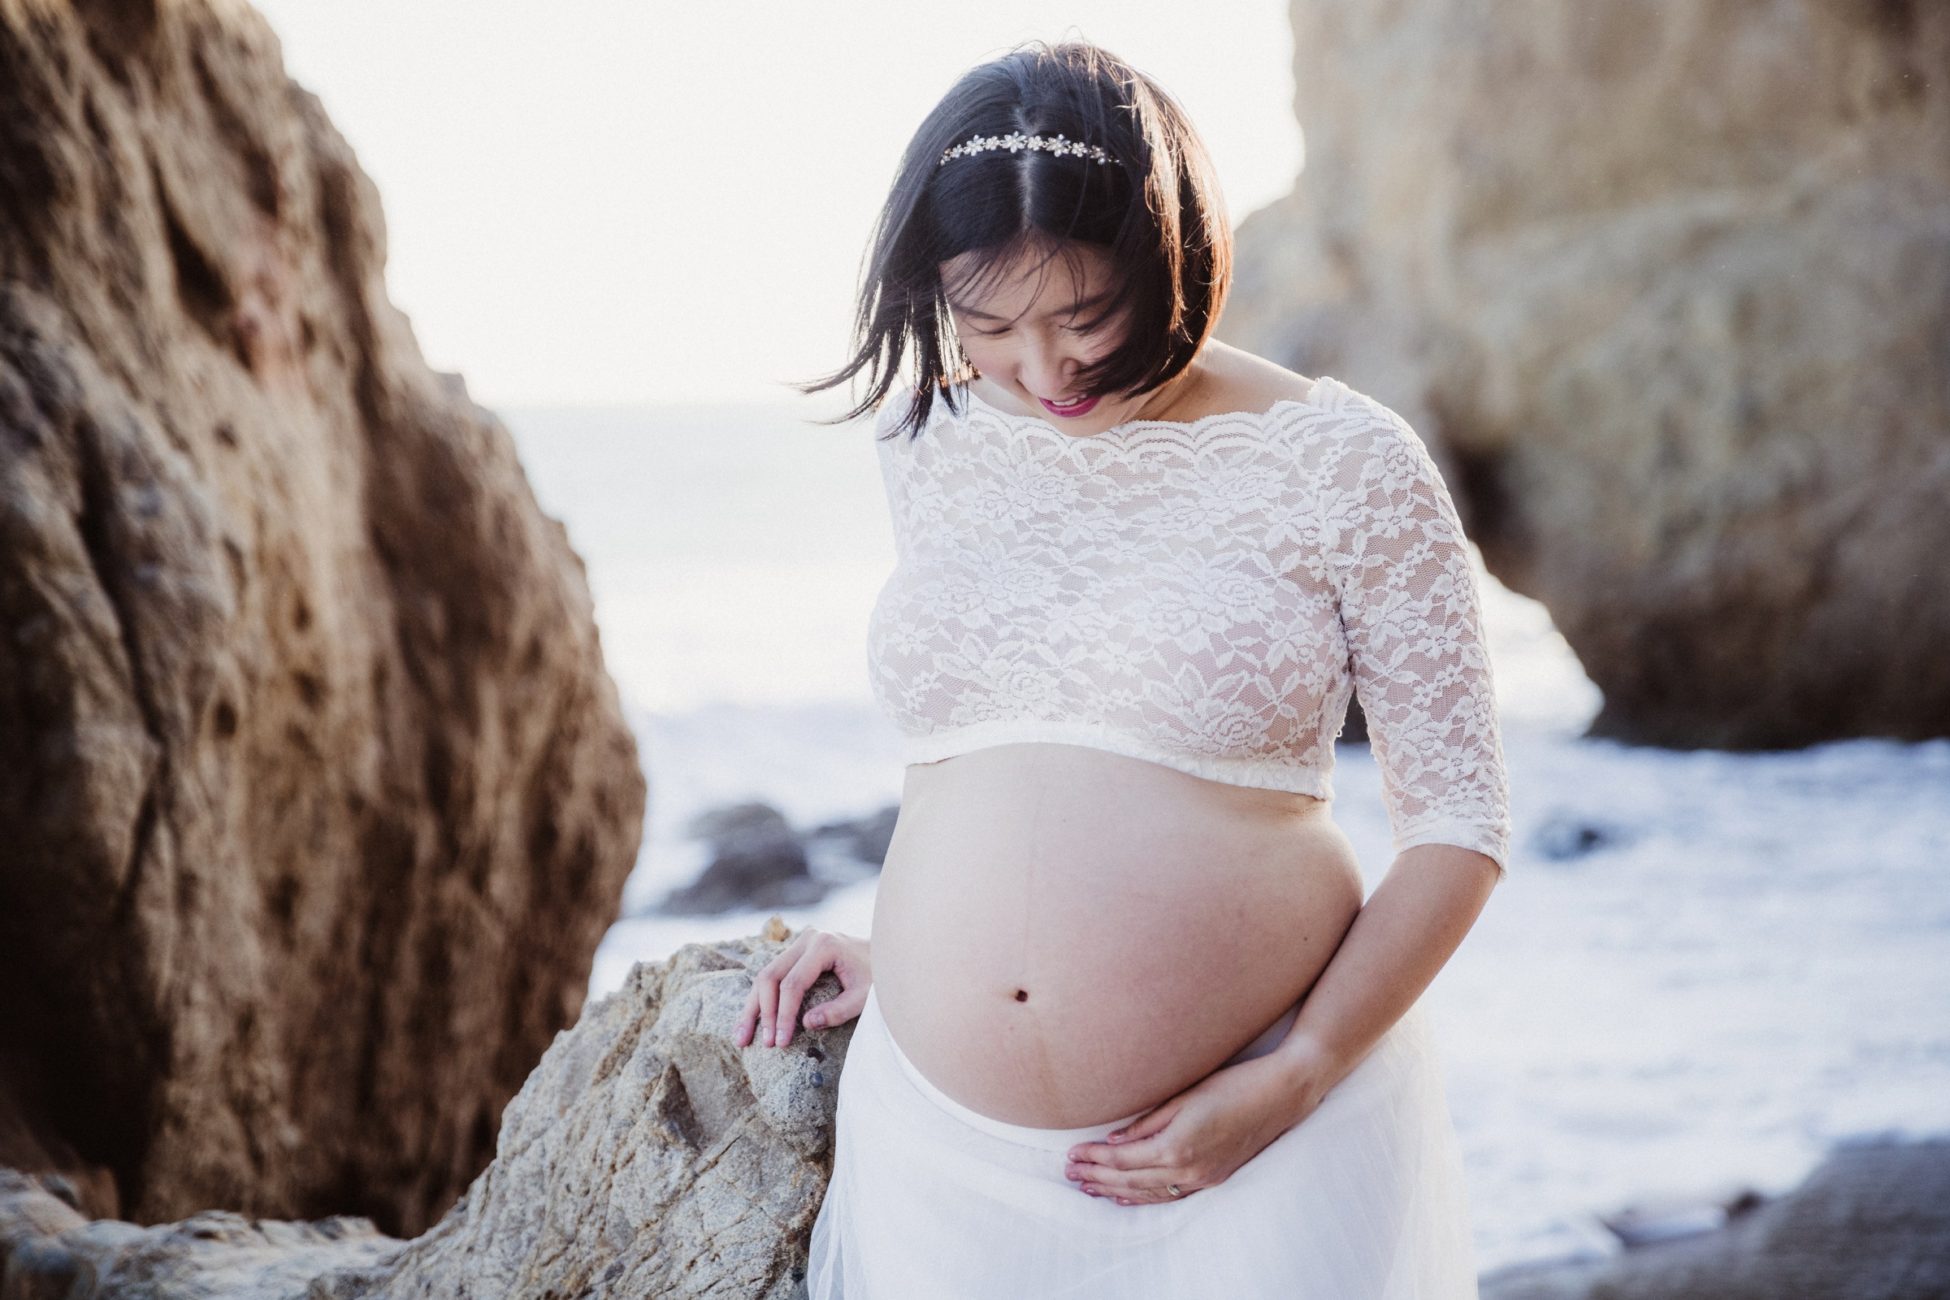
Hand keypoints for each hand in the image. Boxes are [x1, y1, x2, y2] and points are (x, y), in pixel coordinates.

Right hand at [732, 926, 871, 1049]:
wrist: (888, 952)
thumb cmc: (879, 976)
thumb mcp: (865, 996)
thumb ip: (839, 1010)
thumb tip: (806, 1024)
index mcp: (823, 945)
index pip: (792, 984)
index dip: (783, 1016)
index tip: (780, 1042)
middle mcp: (807, 939)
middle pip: (770, 977)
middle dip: (762, 1013)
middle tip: (761, 1043)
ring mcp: (800, 943)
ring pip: (765, 975)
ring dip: (753, 1007)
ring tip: (741, 1037)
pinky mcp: (797, 951)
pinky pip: (772, 975)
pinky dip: (761, 999)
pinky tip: (750, 1020)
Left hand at [1062, 1053, 1322, 1205]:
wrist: (1281, 1095)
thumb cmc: (1234, 1085)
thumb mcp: (1184, 1096)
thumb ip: (1148, 1122)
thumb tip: (1114, 1139)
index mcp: (1177, 1147)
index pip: (1123, 1158)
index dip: (1095, 1158)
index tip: (1072, 1154)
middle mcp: (1188, 1170)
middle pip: (1131, 1179)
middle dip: (1097, 1176)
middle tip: (1070, 1172)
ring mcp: (1202, 1178)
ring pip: (1148, 1192)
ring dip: (1115, 1189)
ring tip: (1089, 1186)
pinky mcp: (1213, 1178)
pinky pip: (1170, 1195)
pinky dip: (1144, 1197)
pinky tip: (1125, 1196)